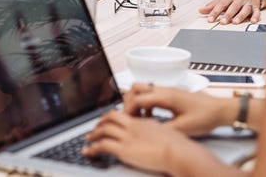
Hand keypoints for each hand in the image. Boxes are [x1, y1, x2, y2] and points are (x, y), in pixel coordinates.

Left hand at [83, 110, 198, 174]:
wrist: (178, 151)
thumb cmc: (177, 145)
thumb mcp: (165, 133)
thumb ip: (155, 132)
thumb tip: (154, 135)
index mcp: (142, 121)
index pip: (123, 114)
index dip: (112, 117)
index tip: (107, 121)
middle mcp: (133, 126)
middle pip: (110, 117)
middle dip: (99, 123)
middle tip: (94, 130)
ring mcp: (127, 137)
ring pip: (103, 130)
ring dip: (93, 135)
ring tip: (87, 141)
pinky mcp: (124, 149)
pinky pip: (103, 146)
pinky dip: (93, 148)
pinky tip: (88, 152)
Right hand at [123, 84, 230, 135]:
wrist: (219, 110)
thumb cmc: (205, 116)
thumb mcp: (183, 128)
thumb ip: (163, 129)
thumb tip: (148, 132)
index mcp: (166, 96)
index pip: (137, 98)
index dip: (128, 110)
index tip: (127, 121)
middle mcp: (164, 90)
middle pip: (136, 88)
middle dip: (128, 102)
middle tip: (130, 118)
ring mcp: (167, 90)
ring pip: (143, 89)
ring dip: (137, 102)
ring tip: (140, 118)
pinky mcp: (171, 94)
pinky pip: (151, 94)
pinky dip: (146, 103)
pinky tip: (151, 116)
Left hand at [198, 0, 259, 23]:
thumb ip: (212, 6)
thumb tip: (200, 10)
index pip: (221, 4)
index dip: (215, 12)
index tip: (210, 19)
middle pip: (233, 7)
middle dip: (228, 14)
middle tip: (222, 21)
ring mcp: (247, 3)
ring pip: (244, 9)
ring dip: (240, 16)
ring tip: (235, 22)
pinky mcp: (255, 8)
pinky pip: (256, 12)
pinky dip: (255, 16)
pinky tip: (253, 21)